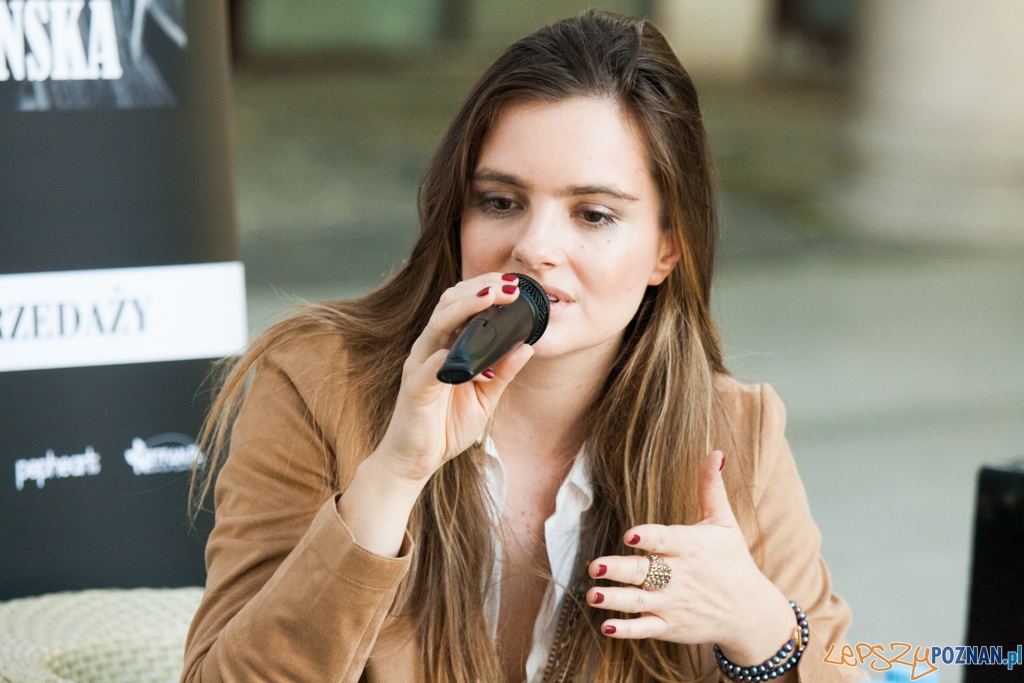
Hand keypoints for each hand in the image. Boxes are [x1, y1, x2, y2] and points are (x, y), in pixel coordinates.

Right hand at [371, 272, 534, 488]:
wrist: (414, 459)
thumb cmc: (445, 425)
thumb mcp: (484, 398)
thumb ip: (502, 372)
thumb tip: (527, 347)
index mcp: (446, 345)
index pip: (462, 304)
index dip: (486, 287)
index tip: (514, 282)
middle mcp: (430, 348)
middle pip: (450, 304)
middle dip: (480, 289)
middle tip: (510, 285)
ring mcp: (420, 366)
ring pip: (438, 325)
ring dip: (465, 308)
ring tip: (491, 297)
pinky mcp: (414, 390)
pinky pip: (427, 369)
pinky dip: (442, 358)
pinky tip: (457, 351)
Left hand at [585, 450, 795, 666]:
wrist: (751, 613)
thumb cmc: (733, 561)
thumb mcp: (725, 523)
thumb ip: (711, 488)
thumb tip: (716, 452)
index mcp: (690, 547)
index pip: (666, 540)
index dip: (648, 537)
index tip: (630, 534)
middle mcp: (680, 576)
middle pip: (645, 571)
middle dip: (619, 569)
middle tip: (595, 565)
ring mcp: (674, 603)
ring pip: (639, 600)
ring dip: (615, 598)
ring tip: (592, 595)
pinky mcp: (671, 626)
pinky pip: (645, 628)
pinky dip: (627, 629)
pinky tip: (606, 626)